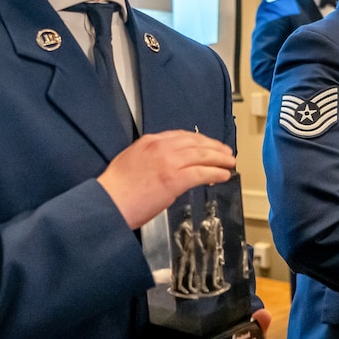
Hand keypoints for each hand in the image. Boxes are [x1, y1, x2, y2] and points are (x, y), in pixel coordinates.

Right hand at [97, 130, 235, 228]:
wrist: (108, 202)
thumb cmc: (116, 189)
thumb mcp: (131, 160)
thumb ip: (149, 157)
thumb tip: (165, 165)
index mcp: (150, 142)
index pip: (181, 136)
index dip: (199, 140)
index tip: (208, 144)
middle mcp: (161, 147)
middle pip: (195, 142)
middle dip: (213, 147)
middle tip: (226, 152)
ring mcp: (169, 162)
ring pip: (202, 155)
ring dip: (219, 159)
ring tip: (229, 163)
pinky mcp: (175, 179)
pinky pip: (202, 172)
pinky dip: (215, 173)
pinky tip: (223, 176)